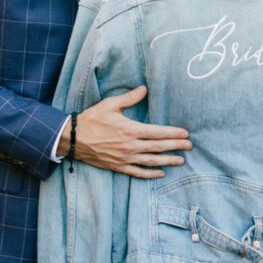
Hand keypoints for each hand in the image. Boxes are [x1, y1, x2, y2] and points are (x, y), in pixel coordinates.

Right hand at [68, 86, 191, 178]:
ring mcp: (125, 158)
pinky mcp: (118, 166)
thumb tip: (144, 89)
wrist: (73, 138)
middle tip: (189, 146)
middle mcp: (130, 146)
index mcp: (130, 129)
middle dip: (176, 146)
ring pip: (152, 161)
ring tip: (180, 160)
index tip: (185, 133)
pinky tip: (160, 173)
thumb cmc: (92, 120)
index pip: (157, 132)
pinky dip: (151, 174)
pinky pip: (138, 172)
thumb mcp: (110, 105)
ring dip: (168, 161)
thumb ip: (129, 98)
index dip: (173, 133)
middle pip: (159, 147)